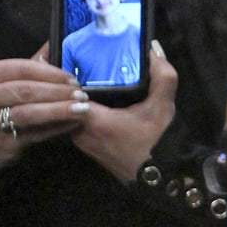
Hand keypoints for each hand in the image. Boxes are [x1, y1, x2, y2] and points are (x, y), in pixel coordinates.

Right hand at [0, 55, 86, 186]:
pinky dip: (57, 127)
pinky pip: (35, 133)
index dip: (52, 73)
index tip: (73, 78)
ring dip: (60, 109)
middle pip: (27, 90)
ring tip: (82, 108)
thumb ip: (29, 66)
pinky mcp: (1, 143)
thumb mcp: (2, 82)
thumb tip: (53, 44)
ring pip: (30, 112)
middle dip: (59, 91)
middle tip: (81, 93)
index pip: (23, 68)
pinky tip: (73, 123)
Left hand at [72, 42, 177, 183]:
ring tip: (78, 68)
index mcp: (91, 119)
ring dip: (70, 92)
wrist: (157, 178)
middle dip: (65, 78)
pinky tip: (87, 91)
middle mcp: (77, 130)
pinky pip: (73, 118)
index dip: (65, 68)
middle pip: (63, 98)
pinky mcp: (84, 144)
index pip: (66, 89)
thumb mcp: (163, 105)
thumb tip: (153, 48)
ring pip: (67, 109)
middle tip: (72, 53)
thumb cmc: (157, 142)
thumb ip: (162, 74)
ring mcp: (78, 139)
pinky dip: (76, 105)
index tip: (68, 49)